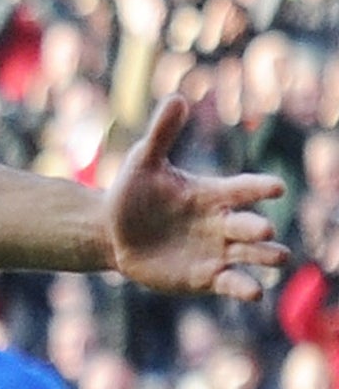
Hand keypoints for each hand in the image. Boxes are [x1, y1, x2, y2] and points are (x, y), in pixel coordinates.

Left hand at [107, 96, 287, 301]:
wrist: (111, 232)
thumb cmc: (132, 193)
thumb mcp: (143, 162)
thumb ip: (162, 134)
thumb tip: (176, 97)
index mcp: (213, 193)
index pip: (243, 188)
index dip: (259, 187)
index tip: (274, 187)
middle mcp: (223, 223)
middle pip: (251, 225)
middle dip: (258, 228)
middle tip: (261, 229)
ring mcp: (218, 251)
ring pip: (254, 255)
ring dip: (266, 256)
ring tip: (277, 257)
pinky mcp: (207, 277)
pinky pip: (232, 282)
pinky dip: (244, 287)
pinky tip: (252, 291)